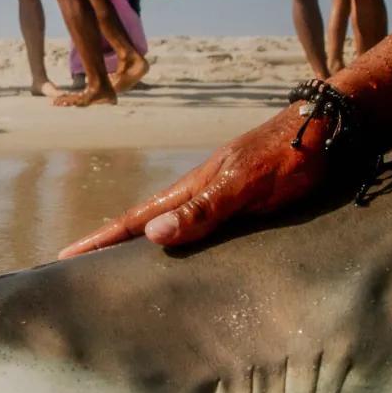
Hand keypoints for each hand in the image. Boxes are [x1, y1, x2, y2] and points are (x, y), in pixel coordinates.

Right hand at [58, 105, 328, 257]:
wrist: (325, 125)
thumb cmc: (289, 155)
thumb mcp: (247, 185)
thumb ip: (204, 210)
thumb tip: (152, 235)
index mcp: (193, 189)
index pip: (136, 219)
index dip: (102, 239)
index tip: (66, 255)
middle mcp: (199, 191)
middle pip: (144, 221)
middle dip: (110, 242)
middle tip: (80, 267)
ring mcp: (217, 192)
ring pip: (167, 222)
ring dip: (139, 242)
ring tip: (117, 265)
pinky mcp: (239, 197)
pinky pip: (194, 224)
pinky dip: (173, 238)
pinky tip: (179, 252)